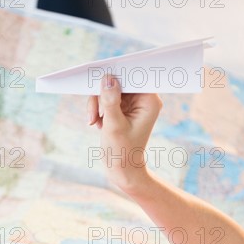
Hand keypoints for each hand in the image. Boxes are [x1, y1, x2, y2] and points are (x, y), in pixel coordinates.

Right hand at [87, 75, 161, 192]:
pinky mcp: (122, 108)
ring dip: (97, 104)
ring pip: (109, 89)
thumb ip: (110, 101)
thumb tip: (108, 78)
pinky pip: (105, 99)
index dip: (117, 73)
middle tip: (94, 114)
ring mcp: (132, 104)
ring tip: (94, 122)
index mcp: (149, 101)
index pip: (134, 76)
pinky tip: (97, 124)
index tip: (102, 74)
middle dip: (102, 95)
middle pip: (118, 81)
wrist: (122, 170)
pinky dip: (98, 110)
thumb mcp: (114, 126)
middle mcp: (143, 99)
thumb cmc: (122, 152)